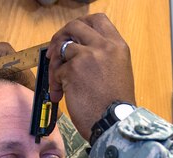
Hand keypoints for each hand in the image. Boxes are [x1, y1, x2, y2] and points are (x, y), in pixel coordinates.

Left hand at [48, 14, 135, 139]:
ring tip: (57, 82)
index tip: (72, 36)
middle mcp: (104, 46)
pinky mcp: (73, 70)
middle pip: (75, 26)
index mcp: (118, 46)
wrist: (114, 123)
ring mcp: (88, 56)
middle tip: (55, 52)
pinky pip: (57, 70)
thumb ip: (102, 56)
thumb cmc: (115, 105)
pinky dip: (54, 83)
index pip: (97, 20)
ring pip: (61, 49)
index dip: (81, 25)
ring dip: (55, 65)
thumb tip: (76, 49)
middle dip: (61, 37)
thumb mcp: (118, 71)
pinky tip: (59, 96)